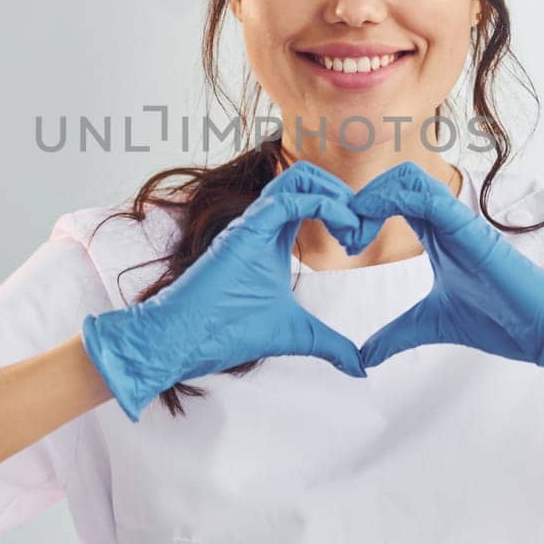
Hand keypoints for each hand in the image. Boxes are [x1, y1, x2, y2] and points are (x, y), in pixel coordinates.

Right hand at [82, 160, 367, 421]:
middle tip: (361, 232)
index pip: (311, 197)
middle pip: (307, 176)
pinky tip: (341, 233)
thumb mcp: (296, 335)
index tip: (359, 242)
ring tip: (352, 230)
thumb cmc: (227, 332)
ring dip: (336, 194)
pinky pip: (287, 200)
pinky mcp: (244, 231)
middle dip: (344, 194)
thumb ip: (330, 344)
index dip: (343, 208)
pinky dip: (324, 206)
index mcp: (273, 236)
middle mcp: (263, 222)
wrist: (182, 341)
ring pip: (297, 176)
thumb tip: (360, 368)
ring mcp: (252, 222)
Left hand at [349, 161, 543, 375]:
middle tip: (348, 237)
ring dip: (375, 196)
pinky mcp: (469, 228)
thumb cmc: (497, 318)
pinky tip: (375, 222)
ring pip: (410, 178)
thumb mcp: (429, 325)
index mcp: (437, 233)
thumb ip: (396, 335)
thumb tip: (365, 357)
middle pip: (398, 179)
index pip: (395, 198)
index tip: (347, 242)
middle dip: (364, 199)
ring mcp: (458, 221)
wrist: (539, 329)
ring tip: (357, 233)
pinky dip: (395, 199)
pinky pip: (429, 196)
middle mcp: (446, 220)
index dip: (365, 210)